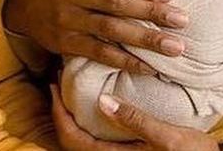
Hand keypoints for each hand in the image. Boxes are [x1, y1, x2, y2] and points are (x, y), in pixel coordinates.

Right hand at [4, 0, 186, 72]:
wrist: (22, 2)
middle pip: (116, 4)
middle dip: (152, 14)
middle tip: (182, 21)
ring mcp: (66, 20)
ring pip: (110, 30)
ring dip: (145, 40)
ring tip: (174, 47)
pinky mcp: (65, 43)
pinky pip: (99, 53)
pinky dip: (125, 60)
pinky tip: (147, 66)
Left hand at [50, 84, 218, 150]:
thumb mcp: (168, 136)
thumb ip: (135, 120)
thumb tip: (102, 101)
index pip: (72, 139)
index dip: (58, 112)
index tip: (55, 84)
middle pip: (71, 140)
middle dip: (60, 111)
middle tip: (59, 81)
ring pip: (82, 139)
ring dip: (72, 115)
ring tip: (72, 88)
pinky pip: (95, 139)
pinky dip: (87, 121)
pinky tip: (93, 101)